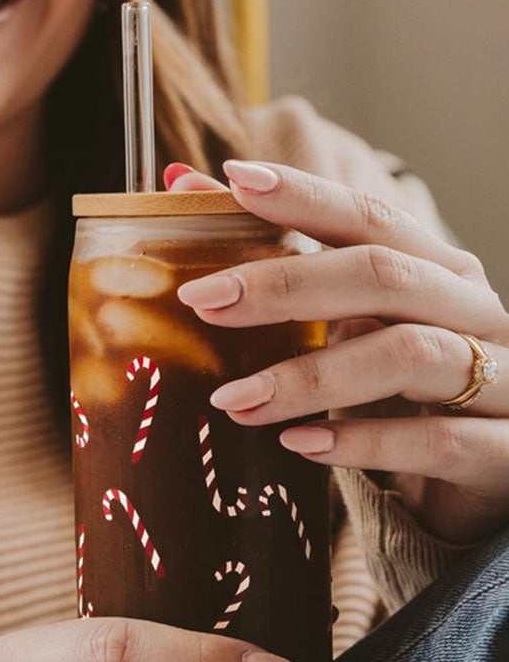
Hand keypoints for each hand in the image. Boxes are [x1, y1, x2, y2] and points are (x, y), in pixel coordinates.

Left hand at [168, 160, 508, 544]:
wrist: (489, 480)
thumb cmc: (411, 396)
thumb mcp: (357, 330)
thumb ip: (286, 269)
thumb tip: (184, 187)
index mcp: (441, 273)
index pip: (372, 218)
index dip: (306, 196)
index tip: (232, 181)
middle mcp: (476, 312)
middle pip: (384, 276)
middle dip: (286, 283)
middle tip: (203, 300)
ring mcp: (502, 377)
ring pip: (408, 354)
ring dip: (310, 377)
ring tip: (233, 400)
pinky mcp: (502, 449)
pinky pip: (435, 439)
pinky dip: (362, 442)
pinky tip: (299, 444)